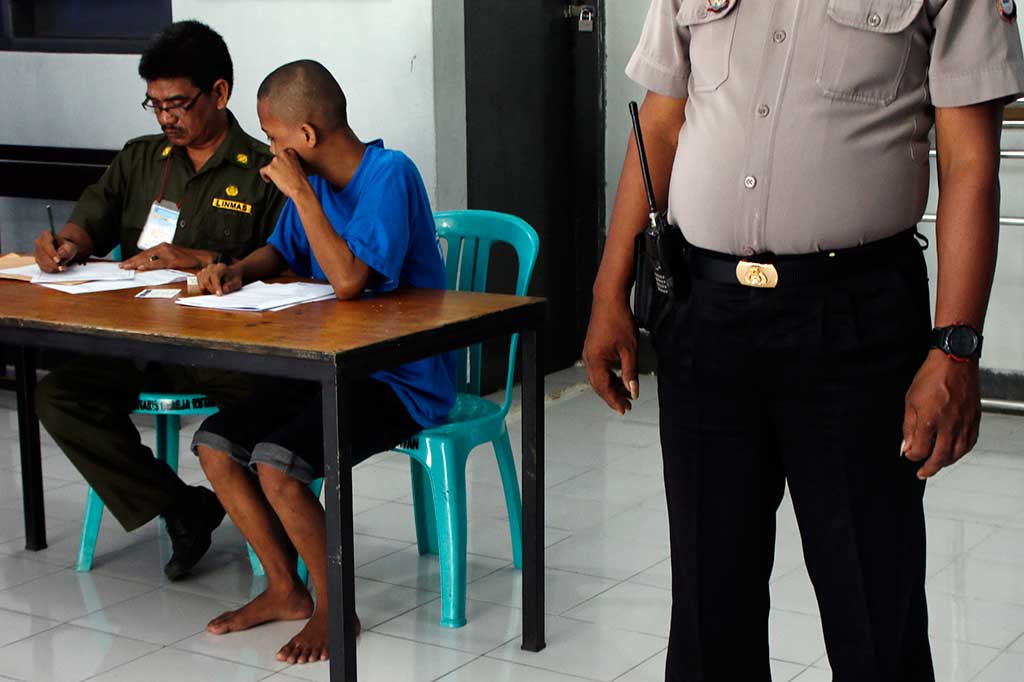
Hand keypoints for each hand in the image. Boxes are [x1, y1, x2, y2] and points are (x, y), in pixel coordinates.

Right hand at [33, 231, 76, 271]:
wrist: (64, 251)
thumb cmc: (66, 247)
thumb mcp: (70, 247)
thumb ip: (67, 250)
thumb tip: (60, 254)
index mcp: (46, 235)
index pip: (46, 244)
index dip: (51, 253)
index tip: (58, 260)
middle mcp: (39, 243)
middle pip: (42, 254)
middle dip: (52, 263)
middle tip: (61, 267)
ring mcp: (37, 252)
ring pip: (41, 262)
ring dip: (52, 267)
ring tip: (62, 268)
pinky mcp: (38, 260)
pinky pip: (42, 267)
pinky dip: (50, 270)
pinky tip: (57, 269)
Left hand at [120, 243, 203, 270]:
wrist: (201, 258)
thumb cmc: (187, 259)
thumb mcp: (172, 257)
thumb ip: (161, 259)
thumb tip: (149, 266)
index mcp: (162, 246)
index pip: (145, 253)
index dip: (134, 258)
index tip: (125, 263)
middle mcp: (163, 247)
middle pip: (144, 255)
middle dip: (132, 261)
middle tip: (122, 266)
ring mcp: (168, 253)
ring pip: (149, 258)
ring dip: (137, 263)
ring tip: (128, 267)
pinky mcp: (173, 260)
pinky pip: (158, 263)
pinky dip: (149, 265)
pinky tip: (142, 268)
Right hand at [198, 262, 242, 294]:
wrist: (231, 274)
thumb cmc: (234, 279)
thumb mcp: (237, 283)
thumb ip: (231, 286)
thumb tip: (224, 289)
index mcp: (221, 267)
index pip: (215, 275)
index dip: (216, 286)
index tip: (219, 294)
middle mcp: (211, 267)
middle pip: (206, 280)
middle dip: (212, 290)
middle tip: (219, 294)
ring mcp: (205, 270)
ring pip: (202, 282)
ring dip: (208, 289)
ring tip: (216, 291)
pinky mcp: (201, 274)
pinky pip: (199, 283)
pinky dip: (204, 288)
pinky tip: (211, 289)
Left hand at [259, 148, 310, 200]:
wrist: (300, 188)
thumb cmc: (301, 181)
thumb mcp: (298, 167)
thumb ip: (289, 163)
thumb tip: (282, 167)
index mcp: (291, 152)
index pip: (281, 154)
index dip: (281, 162)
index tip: (282, 167)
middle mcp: (282, 154)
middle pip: (275, 160)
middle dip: (277, 167)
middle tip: (281, 175)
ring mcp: (275, 160)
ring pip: (269, 166)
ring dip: (272, 172)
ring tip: (278, 179)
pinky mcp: (270, 168)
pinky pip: (262, 171)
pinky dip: (264, 176)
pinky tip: (269, 180)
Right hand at [583, 294, 639, 414]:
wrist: (609, 299)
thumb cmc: (619, 321)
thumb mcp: (630, 350)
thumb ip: (631, 372)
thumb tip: (633, 391)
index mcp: (595, 360)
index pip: (603, 388)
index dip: (614, 400)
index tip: (624, 409)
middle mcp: (588, 358)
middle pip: (599, 385)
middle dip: (612, 396)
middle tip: (626, 405)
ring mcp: (589, 353)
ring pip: (598, 377)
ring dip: (611, 386)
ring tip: (626, 393)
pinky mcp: (592, 347)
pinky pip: (599, 368)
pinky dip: (609, 375)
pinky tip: (620, 377)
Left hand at [902, 350, 981, 479]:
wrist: (955, 360)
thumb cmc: (932, 376)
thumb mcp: (910, 400)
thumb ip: (909, 426)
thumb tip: (906, 445)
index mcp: (930, 420)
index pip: (920, 450)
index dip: (912, 456)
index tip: (908, 454)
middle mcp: (949, 424)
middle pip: (940, 457)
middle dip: (929, 468)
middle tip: (922, 473)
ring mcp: (964, 423)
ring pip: (957, 453)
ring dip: (946, 462)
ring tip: (937, 465)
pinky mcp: (975, 419)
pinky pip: (970, 442)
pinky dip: (962, 451)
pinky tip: (955, 452)